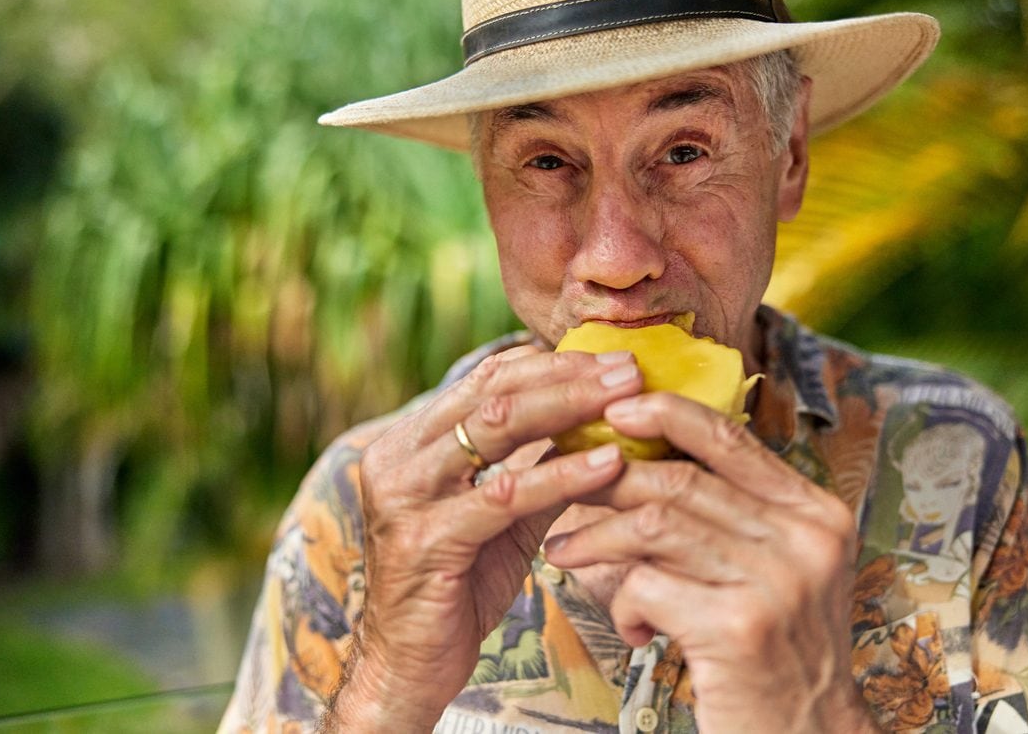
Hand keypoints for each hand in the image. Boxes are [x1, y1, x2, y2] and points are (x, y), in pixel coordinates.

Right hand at [325, 346, 640, 730]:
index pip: (487, 378)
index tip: (611, 362)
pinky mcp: (426, 539)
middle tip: (629, 369)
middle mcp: (398, 457)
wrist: (410, 665)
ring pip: (497, 428)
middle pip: (494, 392)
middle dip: (569, 376)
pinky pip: (506, 494)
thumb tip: (600, 424)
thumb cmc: (457, 586)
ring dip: (570, 408)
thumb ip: (537, 467)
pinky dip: (562, 474)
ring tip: (626, 401)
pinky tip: (608, 464)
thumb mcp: (501, 516)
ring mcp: (405, 496)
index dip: (553, 365)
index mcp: (411, 441)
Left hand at [544, 393, 879, 732]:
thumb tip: (647, 461)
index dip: (665, 414)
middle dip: (607, 480)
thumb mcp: (778, 571)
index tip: (614, 411)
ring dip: (596, 538)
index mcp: (815, 511)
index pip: (730, 437)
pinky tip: (634, 629)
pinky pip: (647, 587)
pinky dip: (623, 604)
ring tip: (566, 551)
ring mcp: (776, 582)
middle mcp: (805, 538)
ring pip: (654, 526)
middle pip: (680, 480)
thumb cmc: (776, 654)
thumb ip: (734, 517)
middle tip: (561, 485)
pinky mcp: (739, 628)